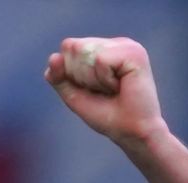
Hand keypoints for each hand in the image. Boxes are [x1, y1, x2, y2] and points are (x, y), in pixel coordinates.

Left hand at [44, 37, 166, 148]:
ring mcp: (126, 45)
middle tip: (104, 91)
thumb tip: (53, 57)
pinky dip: (104, 79)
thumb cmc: (107, 116)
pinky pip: (100, 60)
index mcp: (102, 49)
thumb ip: (59, 77)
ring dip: (94, 79)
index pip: (68, 47)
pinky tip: (120, 87)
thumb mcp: (74, 95)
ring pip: (85, 52)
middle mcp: (114, 44)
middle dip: (81, 76)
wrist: (132, 133)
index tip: (94, 90)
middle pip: (74, 47)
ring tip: (113, 89)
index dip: (72, 73)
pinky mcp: (134, 52)